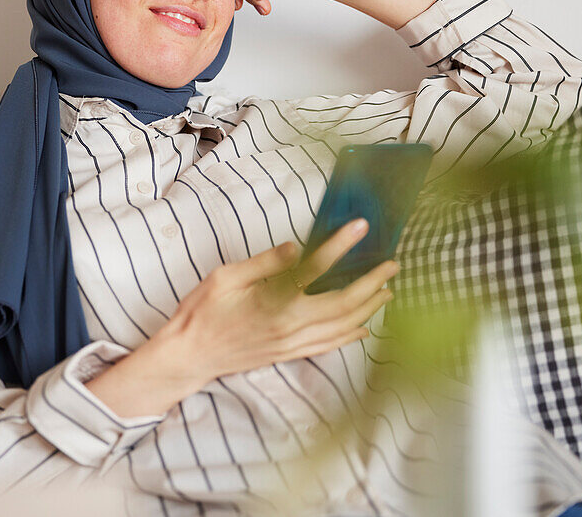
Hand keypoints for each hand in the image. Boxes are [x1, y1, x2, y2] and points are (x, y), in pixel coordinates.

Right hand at [162, 218, 397, 386]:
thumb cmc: (203, 312)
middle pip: (344, 303)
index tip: (361, 227)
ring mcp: (292, 344)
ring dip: (369, 308)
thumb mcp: (226, 277)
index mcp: (274, 301)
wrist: (189, 356)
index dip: (341, 245)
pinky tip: (363, 327)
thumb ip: (265, 263)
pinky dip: (351, 335)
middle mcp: (290, 325)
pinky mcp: (290, 354)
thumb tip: (297, 247)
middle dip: (372, 283)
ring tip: (387, 291)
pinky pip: (329, 346)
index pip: (317, 268)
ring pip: (343, 327)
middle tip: (392, 264)